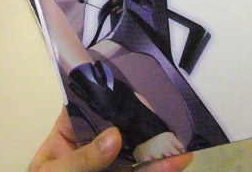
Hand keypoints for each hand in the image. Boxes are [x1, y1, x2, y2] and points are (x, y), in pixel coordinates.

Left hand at [28, 107, 193, 171]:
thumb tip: (114, 136)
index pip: (91, 104)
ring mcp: (112, 163)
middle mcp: (95, 143)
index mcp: (70, 131)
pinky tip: (178, 162)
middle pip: (122, 125)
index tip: (135, 87)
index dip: (111, 94)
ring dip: (161, 146)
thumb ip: (82, 157)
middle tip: (168, 115)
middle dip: (145, 119)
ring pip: (138, 150)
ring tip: (181, 144)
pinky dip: (161, 168)